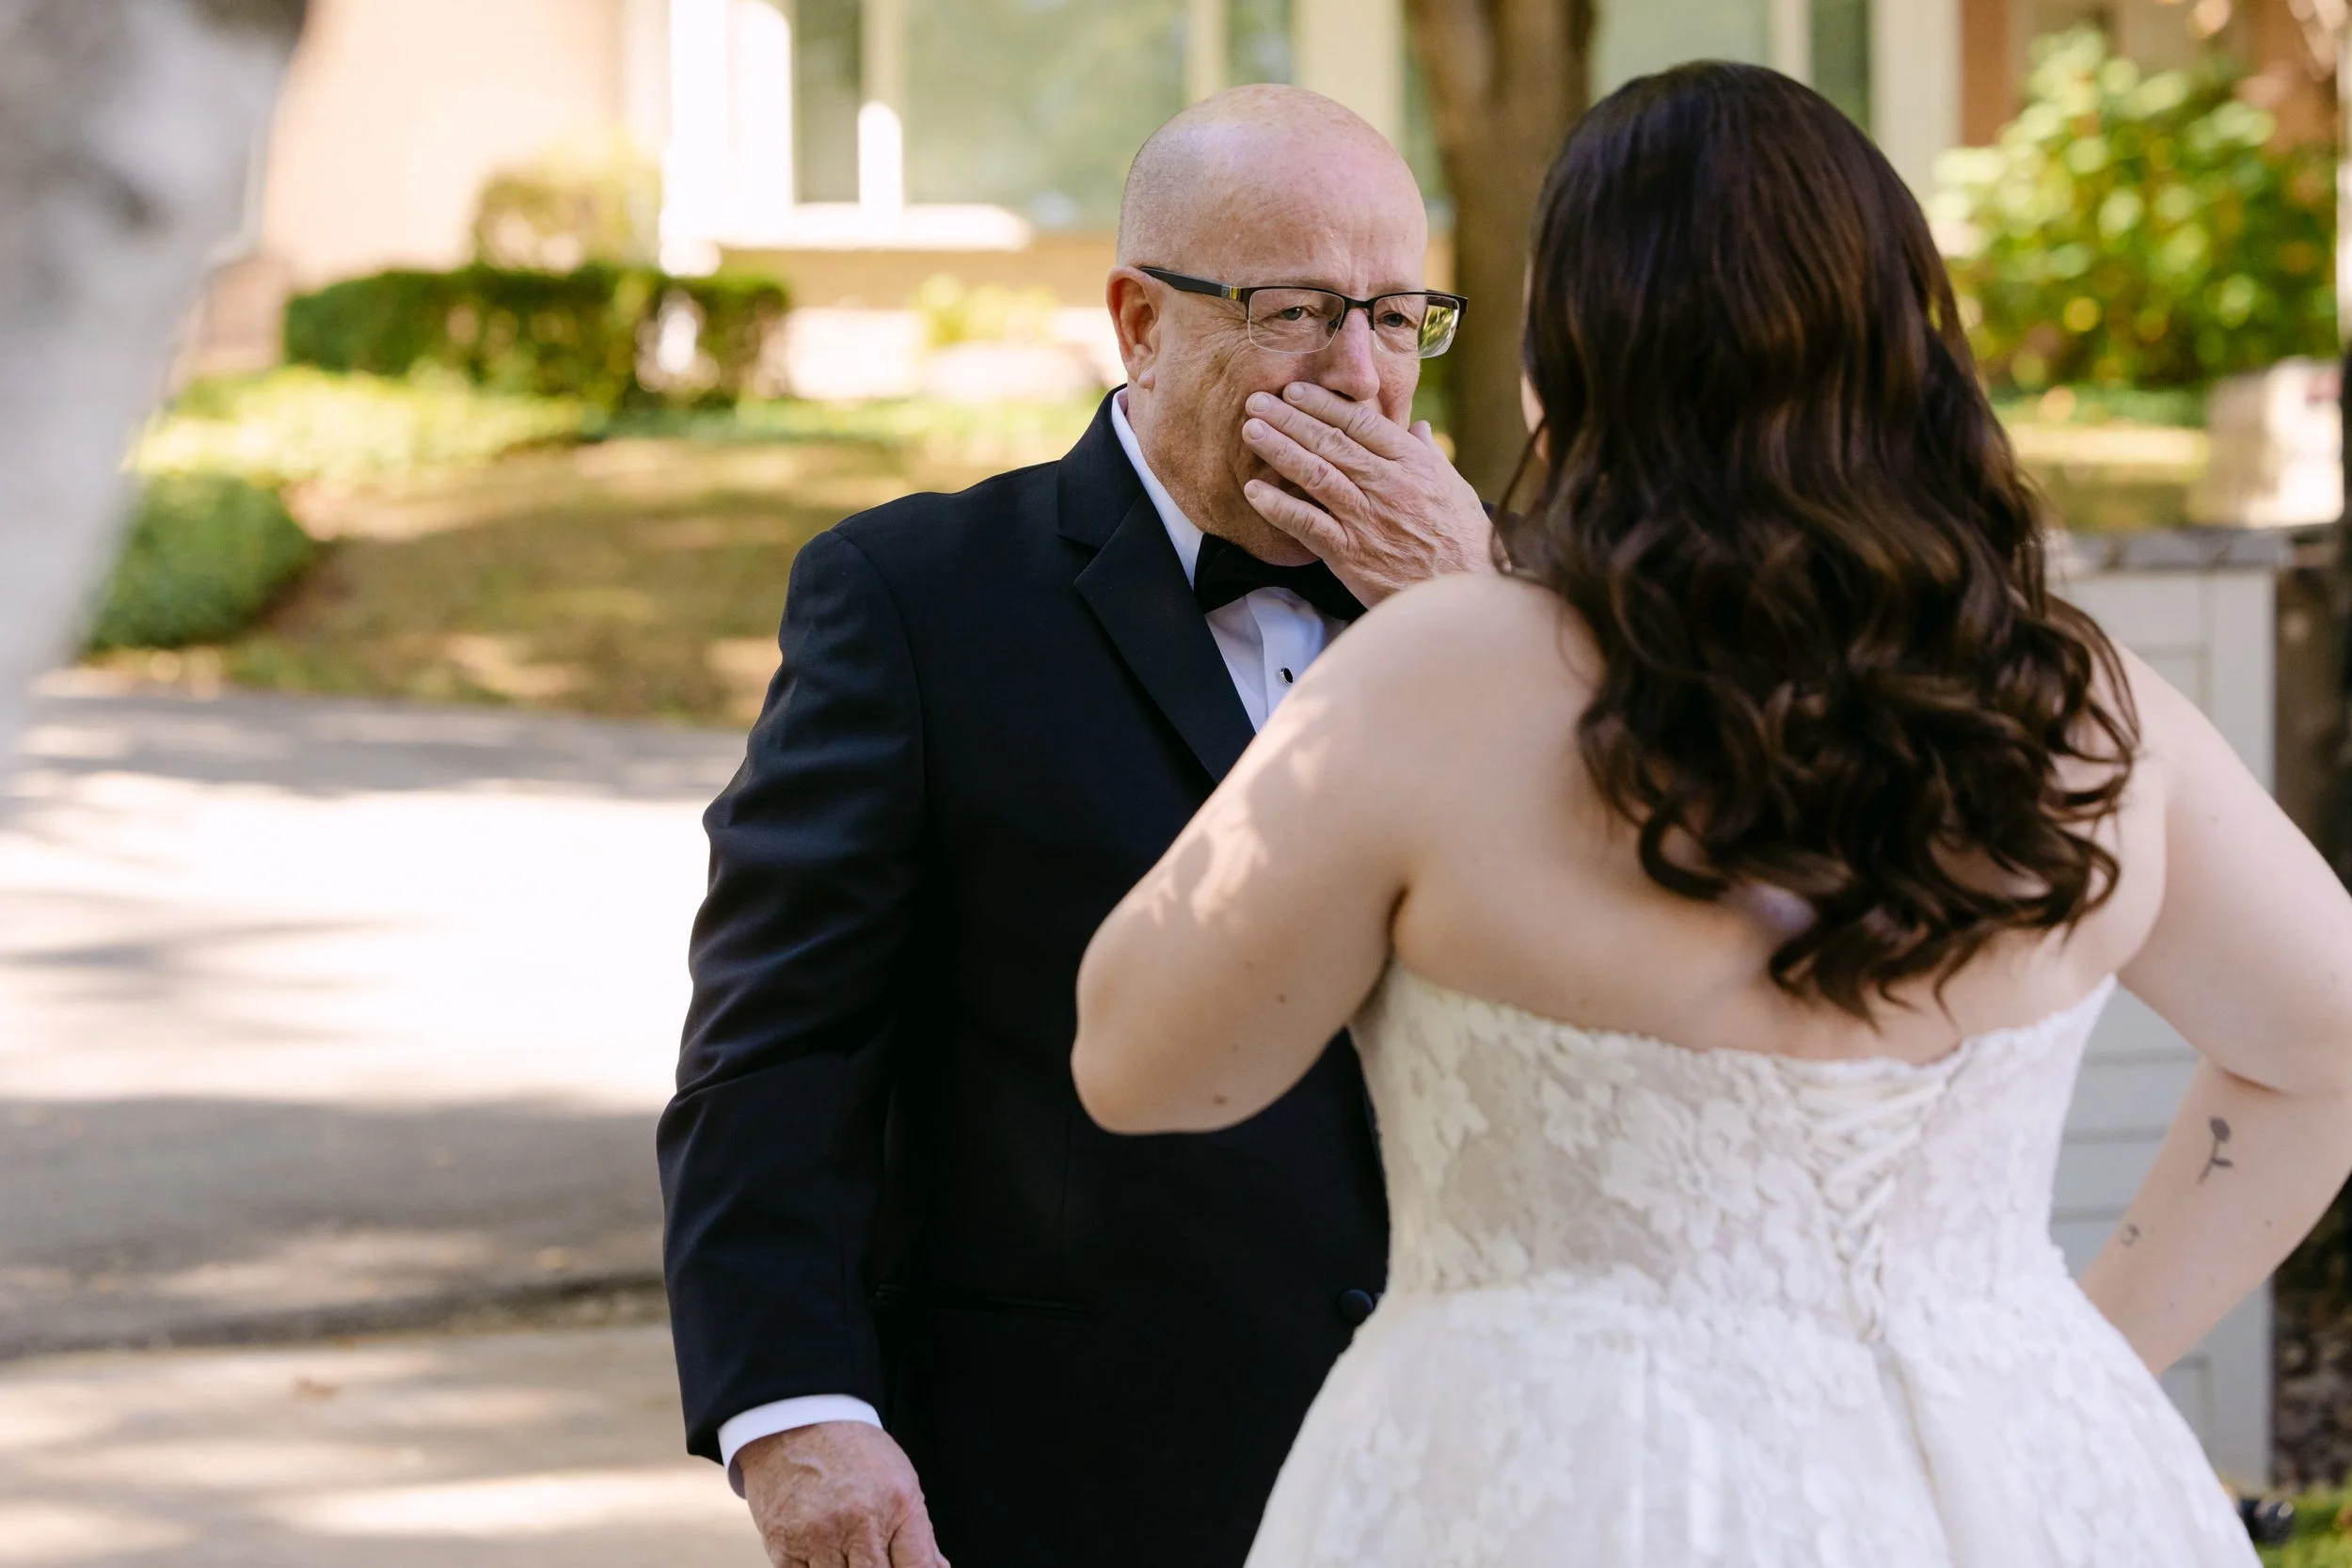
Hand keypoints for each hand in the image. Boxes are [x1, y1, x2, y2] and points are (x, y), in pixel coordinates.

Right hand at [740, 1421, 948, 1567]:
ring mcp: (818, 1537)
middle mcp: (859, 1522)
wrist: (796, 1423)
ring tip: (846, 1551)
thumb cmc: (852, 1452)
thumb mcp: (900, 1481)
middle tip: (870, 1558)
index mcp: (897, 1505)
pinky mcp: (783, 1547)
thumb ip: (919, 1535)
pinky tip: (820, 1556)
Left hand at [1239, 381, 1492, 607]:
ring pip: (1315, 474)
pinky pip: (1308, 524)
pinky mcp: (1351, 553)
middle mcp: (1387, 484)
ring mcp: (1367, 518)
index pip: (1360, 422)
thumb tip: (1417, 428)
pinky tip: (1254, 493)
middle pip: (1330, 441)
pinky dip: (1279, 507)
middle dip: (1290, 418)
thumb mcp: (1455, 488)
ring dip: (1279, 450)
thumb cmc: (1464, 541)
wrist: (1465, 592)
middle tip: (1257, 401)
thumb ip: (1429, 456)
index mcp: (1412, 463)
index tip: (1294, 390)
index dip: (1323, 404)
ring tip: (1251, 431)